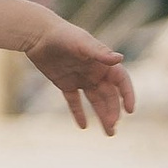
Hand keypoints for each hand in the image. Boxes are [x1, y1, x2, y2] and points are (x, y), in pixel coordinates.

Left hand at [24, 15, 134, 134]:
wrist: (38, 34)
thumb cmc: (63, 35)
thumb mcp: (82, 44)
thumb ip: (100, 53)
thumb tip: (120, 59)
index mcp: (103, 63)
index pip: (121, 81)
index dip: (127, 95)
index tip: (129, 110)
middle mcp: (94, 72)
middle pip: (109, 95)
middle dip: (112, 111)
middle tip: (112, 128)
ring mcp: (80, 79)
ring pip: (95, 101)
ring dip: (102, 115)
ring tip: (109, 133)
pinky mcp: (65, 84)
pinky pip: (74, 101)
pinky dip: (79, 113)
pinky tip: (83, 126)